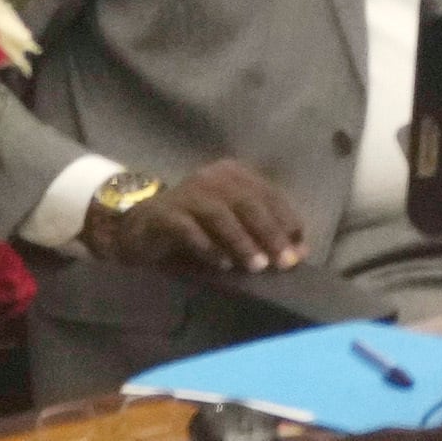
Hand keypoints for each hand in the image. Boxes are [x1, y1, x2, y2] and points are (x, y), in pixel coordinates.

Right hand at [88, 160, 309, 274]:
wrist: (141, 229)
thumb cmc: (196, 228)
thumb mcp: (233, 227)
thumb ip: (262, 233)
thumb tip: (299, 252)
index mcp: (234, 174)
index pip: (268, 194)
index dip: (286, 220)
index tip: (300, 249)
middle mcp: (211, 177)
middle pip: (247, 202)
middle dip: (269, 232)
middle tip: (283, 262)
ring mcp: (185, 193)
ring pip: (219, 213)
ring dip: (241, 240)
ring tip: (257, 266)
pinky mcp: (163, 214)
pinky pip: (187, 228)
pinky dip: (207, 246)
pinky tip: (222, 264)